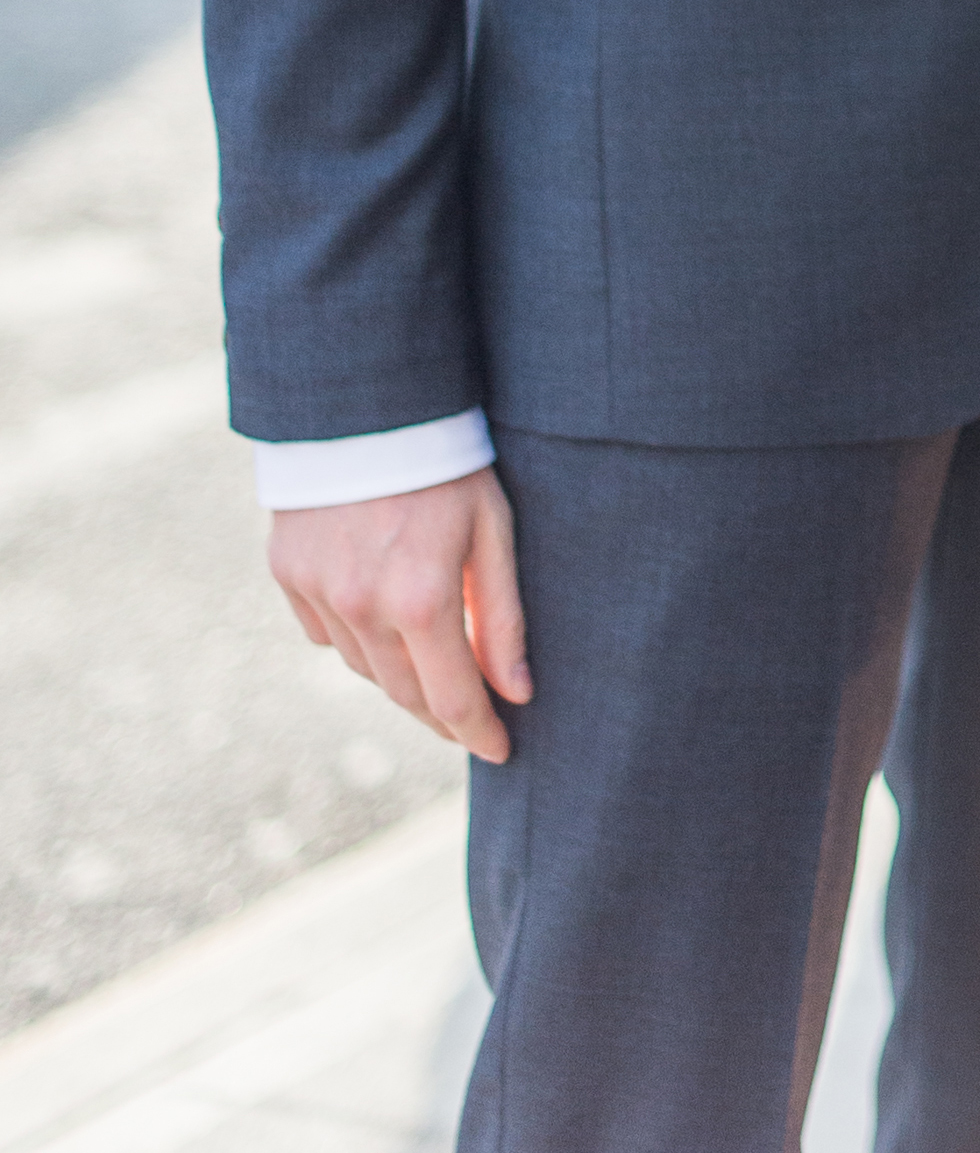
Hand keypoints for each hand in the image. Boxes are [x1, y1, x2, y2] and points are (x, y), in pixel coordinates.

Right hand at [269, 466, 530, 764]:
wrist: (367, 403)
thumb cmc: (449, 462)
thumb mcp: (494, 530)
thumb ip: (504, 616)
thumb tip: (518, 692)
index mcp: (420, 599)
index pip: (452, 697)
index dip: (478, 732)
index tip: (501, 750)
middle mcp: (361, 607)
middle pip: (405, 694)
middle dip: (443, 716)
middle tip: (473, 722)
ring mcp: (318, 593)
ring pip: (364, 669)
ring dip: (401, 680)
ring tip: (436, 674)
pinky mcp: (288, 575)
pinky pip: (327, 634)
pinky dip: (359, 641)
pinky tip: (384, 625)